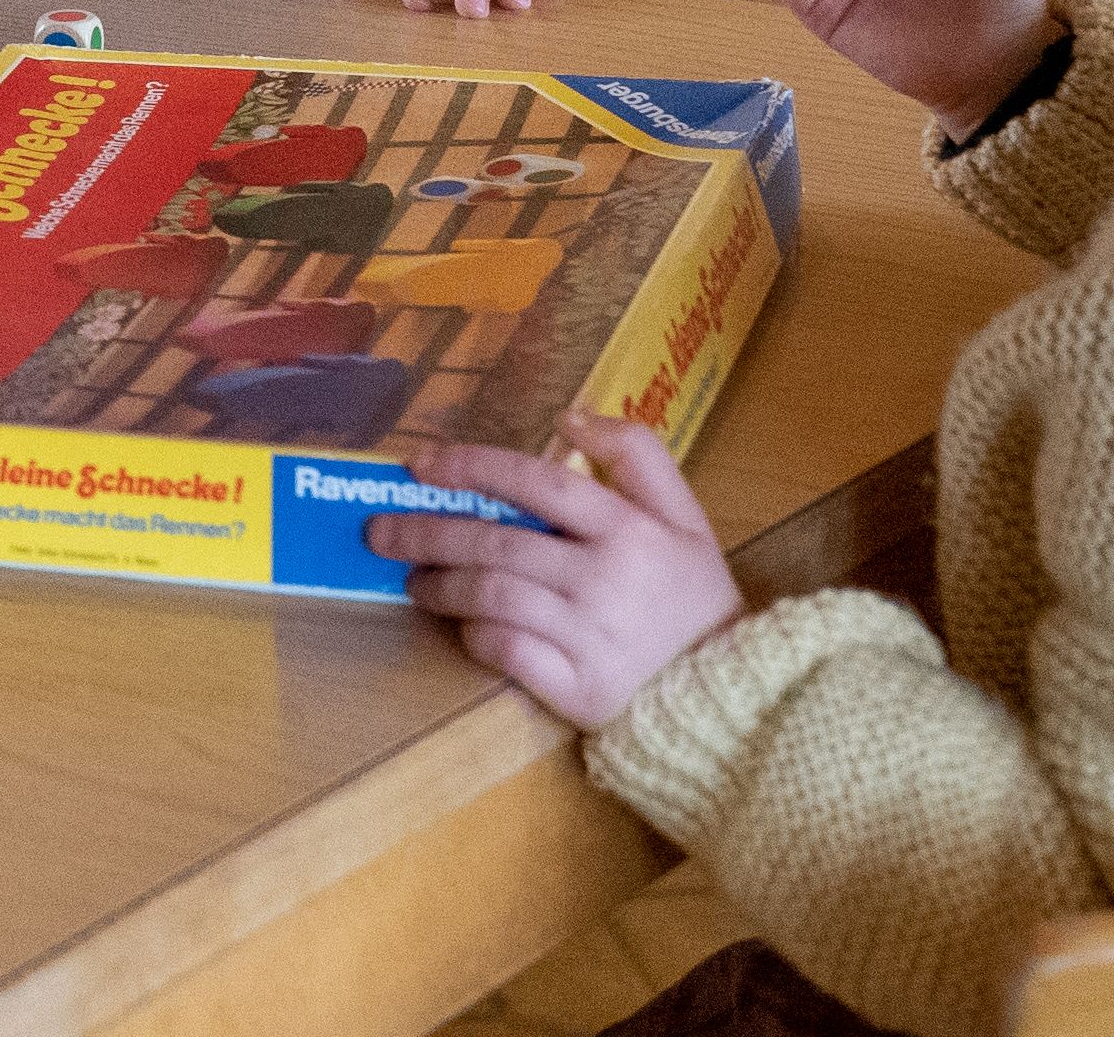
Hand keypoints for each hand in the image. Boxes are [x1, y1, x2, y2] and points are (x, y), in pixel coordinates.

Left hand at [370, 413, 742, 728]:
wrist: (732, 698)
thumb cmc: (695, 601)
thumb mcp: (685, 518)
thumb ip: (637, 456)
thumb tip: (569, 416)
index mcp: (629, 530)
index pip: (536, 482)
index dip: (472, 466)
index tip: (419, 464)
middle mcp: (604, 578)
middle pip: (497, 542)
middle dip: (427, 532)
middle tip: (382, 530)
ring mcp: (589, 636)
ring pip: (492, 596)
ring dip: (441, 584)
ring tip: (414, 581)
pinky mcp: (578, 688)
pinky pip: (507, 653)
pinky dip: (476, 636)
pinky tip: (464, 627)